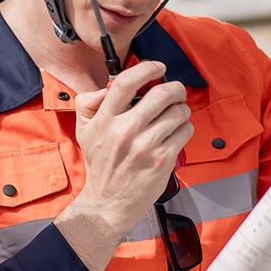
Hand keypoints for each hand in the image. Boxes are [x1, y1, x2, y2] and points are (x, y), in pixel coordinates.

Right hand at [56, 61, 191, 270]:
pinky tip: (177, 133)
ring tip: (176, 114)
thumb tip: (106, 86)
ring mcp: (145, 146)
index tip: (158, 68)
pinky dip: (185, 128)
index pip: (125, 83)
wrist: (108, 202)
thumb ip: (90, 104)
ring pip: (177, 113)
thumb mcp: (84, 131)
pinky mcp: (162, 160)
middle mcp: (124, 131)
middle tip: (176, 91)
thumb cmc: (100, 164)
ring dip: (182, 109)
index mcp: (104, 120)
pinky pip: (184, 132)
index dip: (147, 69)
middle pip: (160, 94)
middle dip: (175, 88)